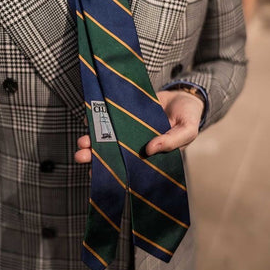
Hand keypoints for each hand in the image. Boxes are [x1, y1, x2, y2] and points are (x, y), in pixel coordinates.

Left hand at [74, 89, 203, 163]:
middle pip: (114, 152)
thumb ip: (173, 141)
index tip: (96, 175)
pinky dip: (99, 118)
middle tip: (81, 156)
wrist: (184, 94)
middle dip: (96, 155)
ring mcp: (130, 127)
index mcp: (152, 154)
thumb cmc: (188, 116)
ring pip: (109, 135)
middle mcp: (137, 143)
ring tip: (82, 142)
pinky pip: (110, 116)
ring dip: (93, 139)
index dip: (113, 172)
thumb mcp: (187, 130)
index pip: (130, 167)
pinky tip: (88, 120)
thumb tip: (150, 150)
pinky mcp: (126, 112)